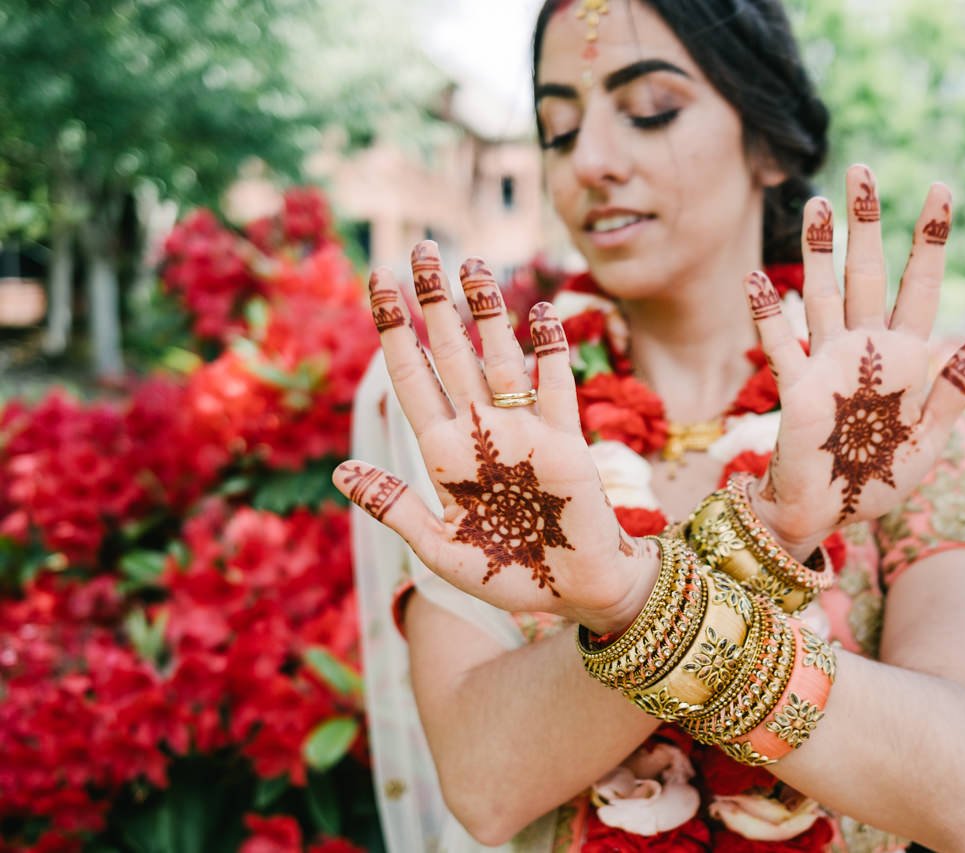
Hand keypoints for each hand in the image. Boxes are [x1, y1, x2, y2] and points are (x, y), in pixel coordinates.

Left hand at [332, 242, 656, 634]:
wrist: (574, 593)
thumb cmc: (506, 577)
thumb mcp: (439, 549)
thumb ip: (395, 507)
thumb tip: (341, 471)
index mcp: (444, 453)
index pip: (411, 377)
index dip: (392, 330)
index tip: (376, 283)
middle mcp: (480, 430)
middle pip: (451, 352)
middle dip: (434, 301)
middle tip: (420, 250)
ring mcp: (524, 430)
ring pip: (500, 356)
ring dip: (488, 311)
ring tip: (471, 265)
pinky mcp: (565, 439)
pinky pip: (555, 384)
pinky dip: (549, 350)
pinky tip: (540, 313)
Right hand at [746, 164, 964, 555]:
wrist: (828, 515)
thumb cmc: (879, 481)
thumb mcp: (929, 439)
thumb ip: (954, 390)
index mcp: (904, 359)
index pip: (919, 286)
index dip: (929, 240)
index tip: (940, 191)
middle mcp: (864, 349)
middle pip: (866, 273)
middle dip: (867, 223)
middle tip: (864, 170)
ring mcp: (827, 364)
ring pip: (823, 293)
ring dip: (820, 249)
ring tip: (819, 202)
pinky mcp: (797, 389)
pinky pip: (781, 344)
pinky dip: (768, 313)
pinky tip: (757, 278)